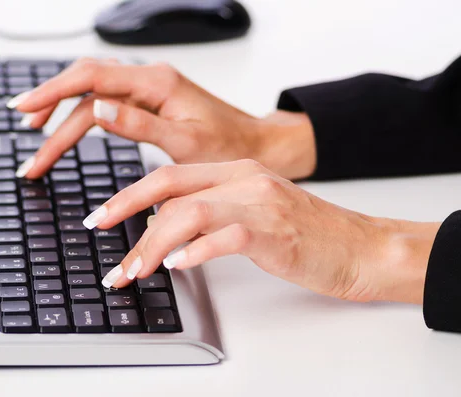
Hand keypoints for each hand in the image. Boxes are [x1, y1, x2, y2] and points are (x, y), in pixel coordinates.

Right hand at [9, 58, 316, 179]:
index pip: (91, 78)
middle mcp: (147, 79)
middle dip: (50, 105)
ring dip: (61, 112)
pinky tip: (66, 126)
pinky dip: (80, 114)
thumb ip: (140, 125)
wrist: (252, 144)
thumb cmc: (226, 145)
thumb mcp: (184, 141)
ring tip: (36, 134)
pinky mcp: (147, 101)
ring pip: (91, 92)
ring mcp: (146, 88)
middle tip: (24, 129)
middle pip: (84, 82)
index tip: (25, 108)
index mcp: (156, 83)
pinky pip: (105, 100)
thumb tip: (97, 109)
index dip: (53, 92)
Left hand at [85, 160, 438, 303]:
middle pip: (169, 187)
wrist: (360, 248)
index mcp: (234, 171)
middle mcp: (243, 179)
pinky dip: (195, 250)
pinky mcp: (275, 232)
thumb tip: (163, 226)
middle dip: (126, 213)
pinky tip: (176, 265)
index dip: (128, 195)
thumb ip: (210, 211)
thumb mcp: (252, 211)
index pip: (168, 175)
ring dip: (152, 243)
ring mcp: (259, 202)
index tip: (101, 217)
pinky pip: (225, 235)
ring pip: (189, 212)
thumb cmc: (307, 234)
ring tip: (132, 271)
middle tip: (102, 242)